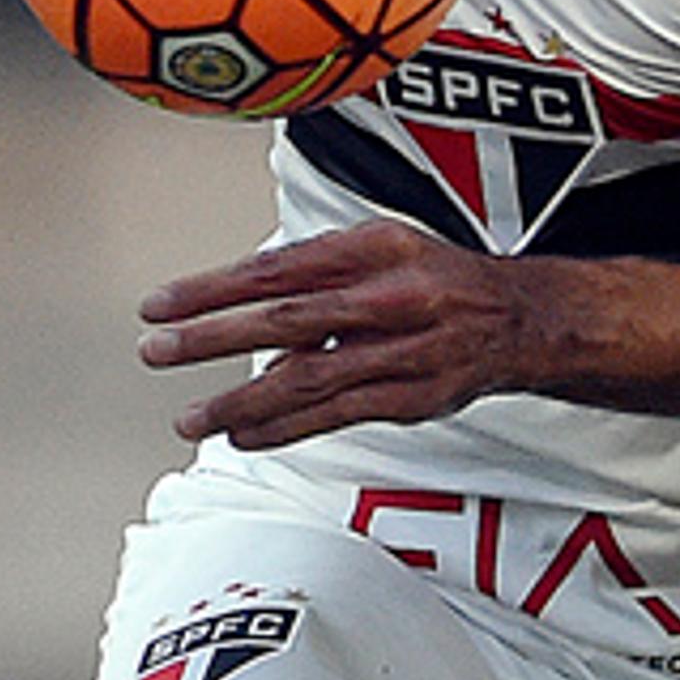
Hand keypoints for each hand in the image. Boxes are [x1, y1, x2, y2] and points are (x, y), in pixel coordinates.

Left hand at [140, 220, 554, 449]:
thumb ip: (318, 266)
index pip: (278, 268)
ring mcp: (405, 352)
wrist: (522, 320)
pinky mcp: (414, 399)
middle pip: (288, 319)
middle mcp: (391, 298)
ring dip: (242, 401)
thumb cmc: (440, 277)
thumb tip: (248, 298)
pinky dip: (288, 427)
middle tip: (157, 351)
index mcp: (376, 249)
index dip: (214, 287)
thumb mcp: (384, 245)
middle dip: (214, 338)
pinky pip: (339, 416)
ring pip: (310, 379)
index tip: (161, 304)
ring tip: (191, 418)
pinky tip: (246, 435)